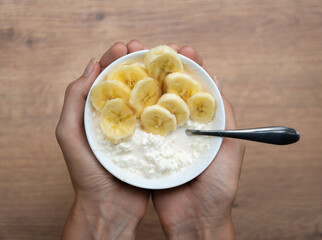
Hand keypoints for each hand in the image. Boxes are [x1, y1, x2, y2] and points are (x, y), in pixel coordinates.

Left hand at [56, 40, 149, 238]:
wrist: (111, 206)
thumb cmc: (86, 173)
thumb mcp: (69, 134)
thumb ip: (73, 100)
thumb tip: (90, 67)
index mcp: (98, 111)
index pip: (105, 77)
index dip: (114, 59)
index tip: (124, 46)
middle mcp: (119, 116)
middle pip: (129, 82)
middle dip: (138, 62)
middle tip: (147, 48)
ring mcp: (138, 127)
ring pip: (148, 95)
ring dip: (156, 76)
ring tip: (165, 62)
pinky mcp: (153, 139)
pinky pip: (161, 115)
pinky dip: (168, 100)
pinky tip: (176, 89)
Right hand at [152, 44, 244, 239]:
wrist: (194, 220)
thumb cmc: (217, 188)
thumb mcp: (231, 148)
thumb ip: (227, 117)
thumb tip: (215, 80)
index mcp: (203, 123)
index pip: (196, 87)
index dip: (189, 67)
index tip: (182, 50)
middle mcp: (182, 126)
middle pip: (172, 91)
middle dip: (163, 69)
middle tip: (153, 50)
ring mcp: (163, 137)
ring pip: (153, 104)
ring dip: (146, 83)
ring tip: (137, 64)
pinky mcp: (147, 150)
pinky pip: (140, 127)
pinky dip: (133, 109)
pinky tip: (126, 94)